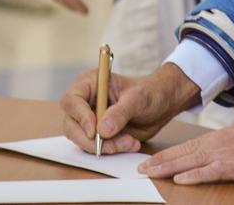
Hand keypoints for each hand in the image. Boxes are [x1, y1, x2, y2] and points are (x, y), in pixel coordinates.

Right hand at [60, 63, 200, 153]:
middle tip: (113, 144)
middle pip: (71, 125)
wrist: (163, 105)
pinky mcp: (97, 134)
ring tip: (130, 142)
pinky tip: (131, 144)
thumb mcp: (139, 98)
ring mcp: (89, 119)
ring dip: (105, 147)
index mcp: (90, 83)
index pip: (71, 100)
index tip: (94, 130)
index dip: (80, 117)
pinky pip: (95, 147)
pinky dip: (112, 149)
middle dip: (91, 139)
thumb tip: (102, 130)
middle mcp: (85, 102)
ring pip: (83, 140)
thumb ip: (121, 112)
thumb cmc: (151, 92)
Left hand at [138, 115, 233, 186]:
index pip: (198, 144)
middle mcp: (233, 138)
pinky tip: (181, 179)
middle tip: (141, 166)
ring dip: (171, 167)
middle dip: (165, 159)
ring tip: (150, 173)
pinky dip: (196, 174)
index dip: (176, 153)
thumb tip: (221, 161)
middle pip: (191, 149)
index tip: (156, 159)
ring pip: (197, 158)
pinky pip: (215, 170)